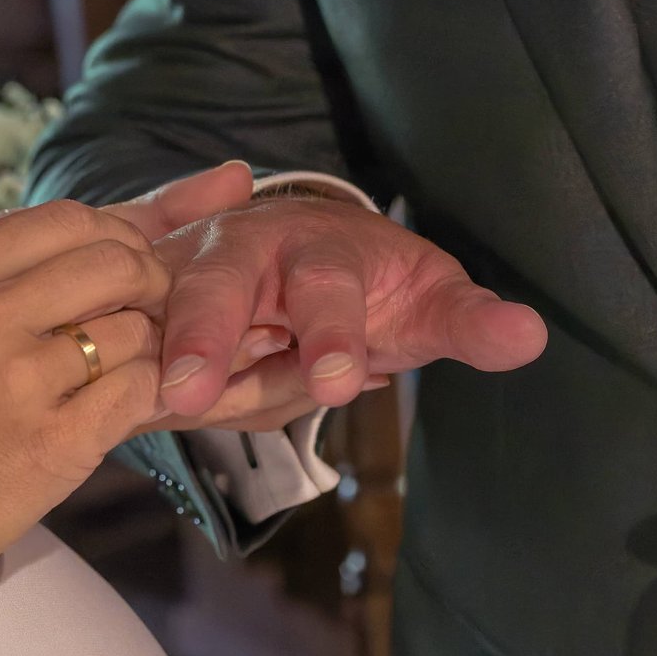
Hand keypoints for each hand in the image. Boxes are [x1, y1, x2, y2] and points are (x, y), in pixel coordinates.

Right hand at [0, 200, 172, 604]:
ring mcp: (18, 381)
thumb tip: (74, 256)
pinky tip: (124, 408)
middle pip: (114, 263)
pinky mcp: (54, 444)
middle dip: (150, 283)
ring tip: (126, 372)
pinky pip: (138, 393)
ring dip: (147, 349)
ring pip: (133, 331)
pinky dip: (146, 397)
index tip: (124, 267)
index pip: (67, 219)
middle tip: (151, 313)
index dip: (116, 240)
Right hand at [144, 194, 547, 422]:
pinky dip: (125, 376)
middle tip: (189, 395)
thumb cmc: (369, 287)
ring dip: (148, 358)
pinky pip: (127, 347)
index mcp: (317, 246)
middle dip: (200, 333)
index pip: (325, 287)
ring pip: (156, 313)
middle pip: (213, 284)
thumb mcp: (425, 300)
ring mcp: (183, 280)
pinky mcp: (144, 316)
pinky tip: (129, 408)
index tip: (337, 382)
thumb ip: (469, 322)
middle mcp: (241, 251)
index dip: (329, 334)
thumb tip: (531, 336)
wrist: (298, 251)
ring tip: (146, 405)